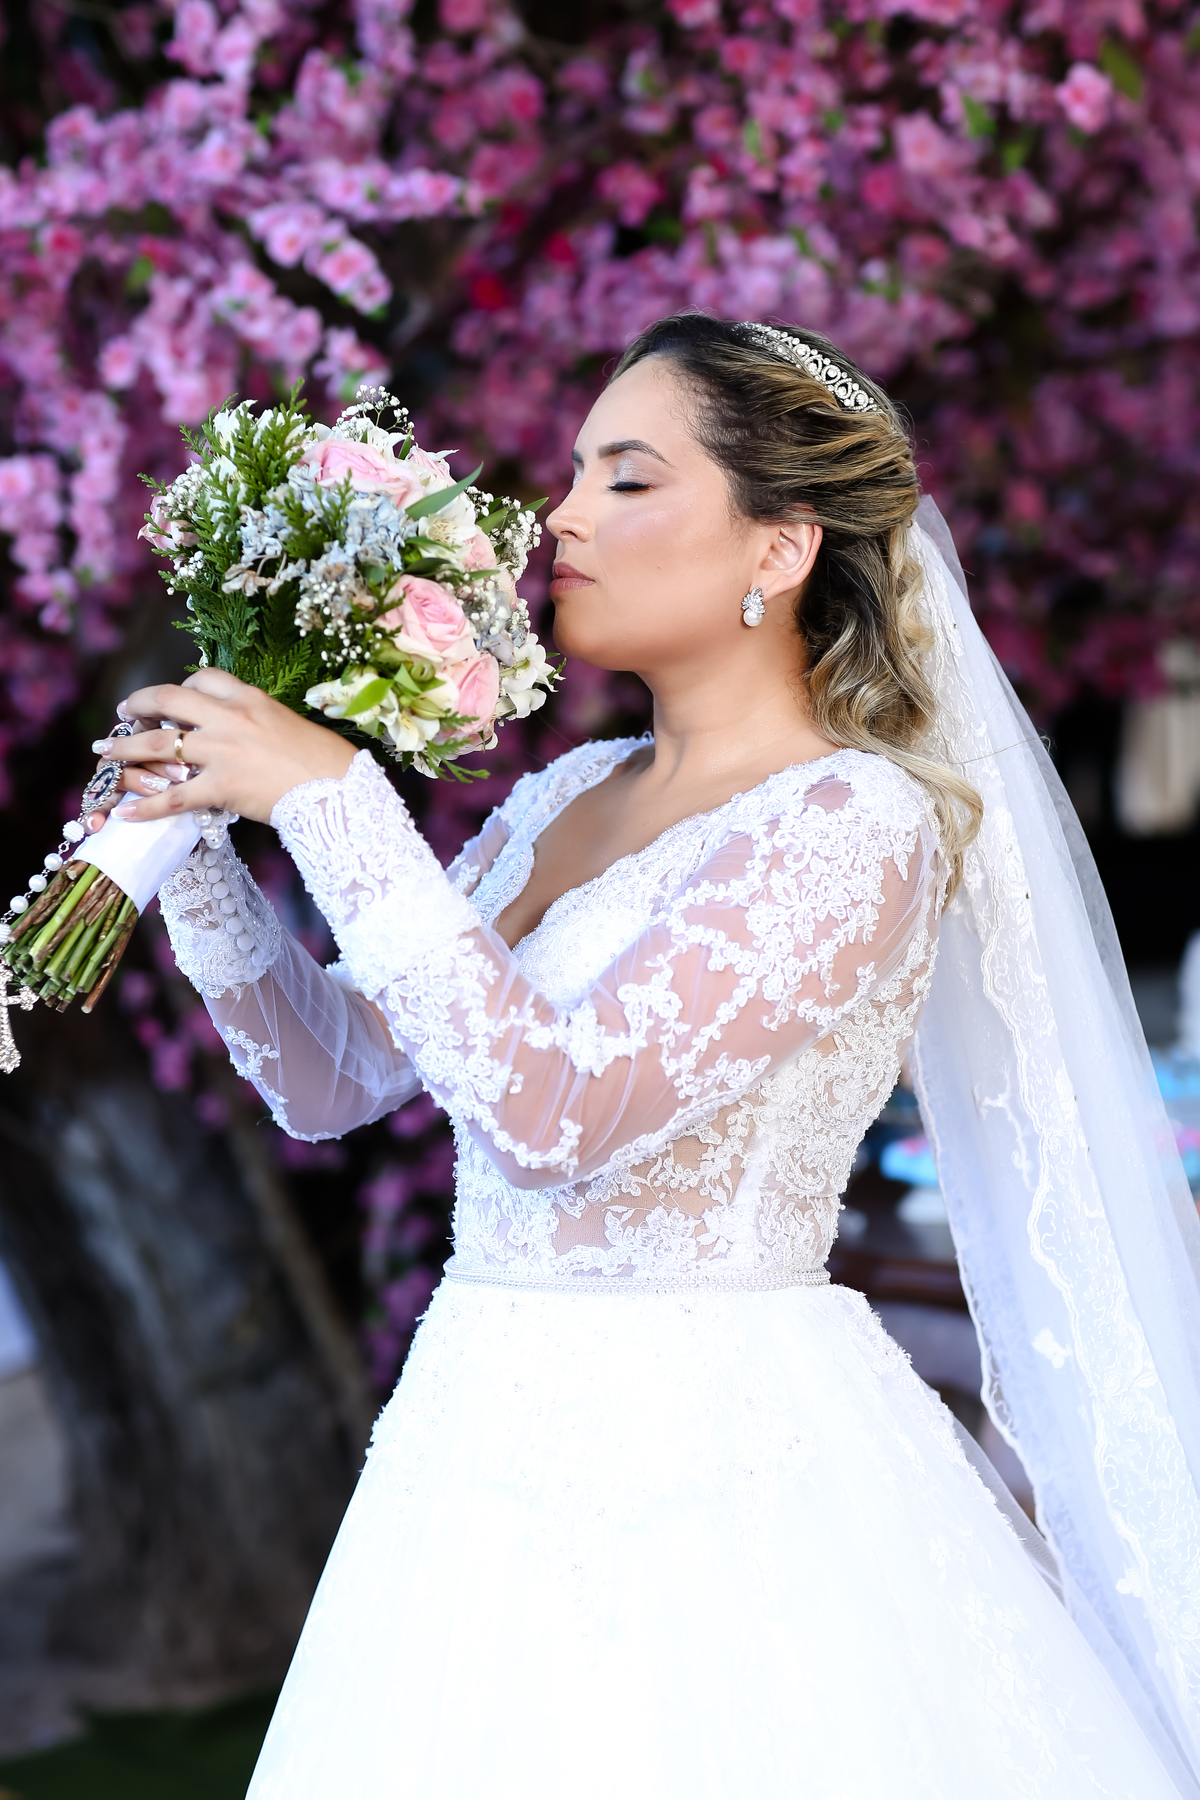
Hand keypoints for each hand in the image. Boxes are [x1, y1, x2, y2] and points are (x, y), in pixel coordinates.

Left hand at [91, 670, 356, 827]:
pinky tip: (128, 813)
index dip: (180, 685)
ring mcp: (222, 751)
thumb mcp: (291, 726)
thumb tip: (248, 734)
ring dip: (125, 748)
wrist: (340, 790)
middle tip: (122, 713)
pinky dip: (146, 806)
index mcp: (250, 698)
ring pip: (159, 743)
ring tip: (104, 753)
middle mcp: (230, 717)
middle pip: (169, 698)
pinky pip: (174, 796)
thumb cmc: (327, 762)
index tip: (169, 698)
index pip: (203, 678)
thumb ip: (261, 723)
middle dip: (137, 704)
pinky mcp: (222, 787)